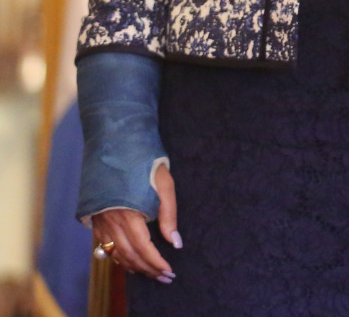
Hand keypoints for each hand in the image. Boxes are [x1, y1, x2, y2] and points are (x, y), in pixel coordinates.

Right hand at [92, 161, 179, 282]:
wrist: (115, 147)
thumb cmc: (145, 164)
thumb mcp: (164, 186)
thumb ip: (169, 215)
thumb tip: (176, 242)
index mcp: (128, 214)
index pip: (143, 248)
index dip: (156, 262)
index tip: (169, 271)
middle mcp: (111, 221)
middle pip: (129, 255)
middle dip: (148, 269)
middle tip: (165, 278)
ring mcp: (101, 222)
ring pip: (116, 254)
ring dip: (134, 267)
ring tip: (151, 274)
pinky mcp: (96, 220)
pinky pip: (106, 247)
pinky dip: (118, 258)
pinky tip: (129, 264)